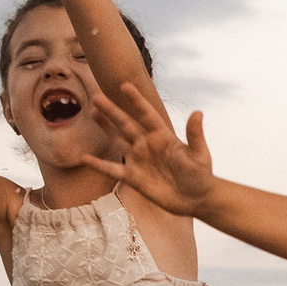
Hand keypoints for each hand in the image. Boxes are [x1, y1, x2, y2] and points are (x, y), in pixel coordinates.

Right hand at [81, 81, 216, 216]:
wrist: (195, 199)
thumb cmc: (200, 175)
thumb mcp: (199, 155)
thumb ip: (194, 135)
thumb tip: (198, 112)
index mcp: (163, 136)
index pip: (146, 114)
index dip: (136, 101)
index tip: (125, 86)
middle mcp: (147, 144)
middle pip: (126, 124)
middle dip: (112, 110)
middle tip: (96, 96)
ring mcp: (139, 160)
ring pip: (117, 140)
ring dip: (105, 127)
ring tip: (93, 112)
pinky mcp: (133, 177)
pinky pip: (113, 170)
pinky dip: (99, 165)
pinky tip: (86, 158)